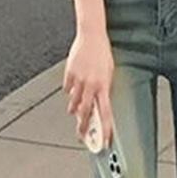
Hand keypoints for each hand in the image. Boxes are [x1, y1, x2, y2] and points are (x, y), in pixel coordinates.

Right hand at [62, 30, 114, 146]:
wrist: (91, 36)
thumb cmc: (102, 53)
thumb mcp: (109, 73)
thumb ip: (104, 89)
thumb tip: (99, 103)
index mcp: (104, 86)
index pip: (105, 114)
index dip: (105, 130)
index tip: (105, 141)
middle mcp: (91, 85)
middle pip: (85, 113)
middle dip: (83, 127)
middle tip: (81, 135)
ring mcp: (78, 80)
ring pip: (73, 103)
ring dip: (74, 109)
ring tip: (75, 109)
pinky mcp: (69, 74)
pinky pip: (67, 89)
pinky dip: (70, 91)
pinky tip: (73, 87)